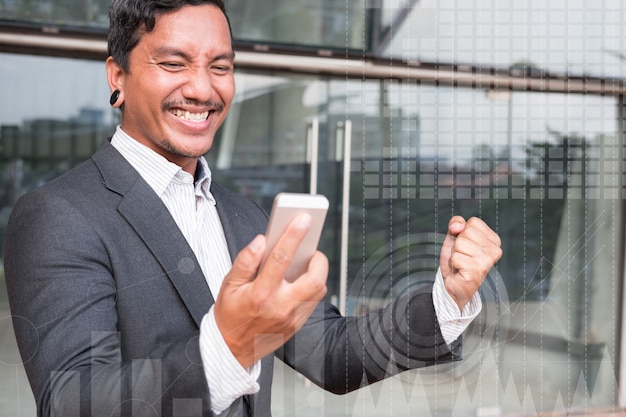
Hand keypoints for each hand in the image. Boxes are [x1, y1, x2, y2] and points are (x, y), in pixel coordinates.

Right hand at [214, 213, 328, 367]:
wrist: (231, 349)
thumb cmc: (230, 314)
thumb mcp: (228, 285)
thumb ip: (245, 261)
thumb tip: (260, 241)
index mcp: (260, 294)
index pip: (281, 258)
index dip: (293, 235)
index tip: (303, 219)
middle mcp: (280, 306)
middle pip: (313, 278)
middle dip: (318, 259)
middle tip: (312, 248)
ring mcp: (291, 318)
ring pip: (318, 290)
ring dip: (317, 272)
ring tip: (307, 261)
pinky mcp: (297, 325)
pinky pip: (313, 301)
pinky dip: (312, 286)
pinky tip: (302, 278)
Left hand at [439, 216, 501, 310]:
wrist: (454, 284)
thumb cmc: (457, 260)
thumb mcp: (455, 237)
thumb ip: (457, 223)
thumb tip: (457, 226)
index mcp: (493, 240)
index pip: (473, 222)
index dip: (462, 233)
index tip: (465, 247)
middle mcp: (495, 251)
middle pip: (466, 232)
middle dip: (457, 244)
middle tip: (462, 256)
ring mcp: (487, 261)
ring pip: (460, 243)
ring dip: (455, 254)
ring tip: (461, 264)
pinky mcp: (477, 271)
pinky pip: (456, 257)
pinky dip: (453, 263)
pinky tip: (460, 271)